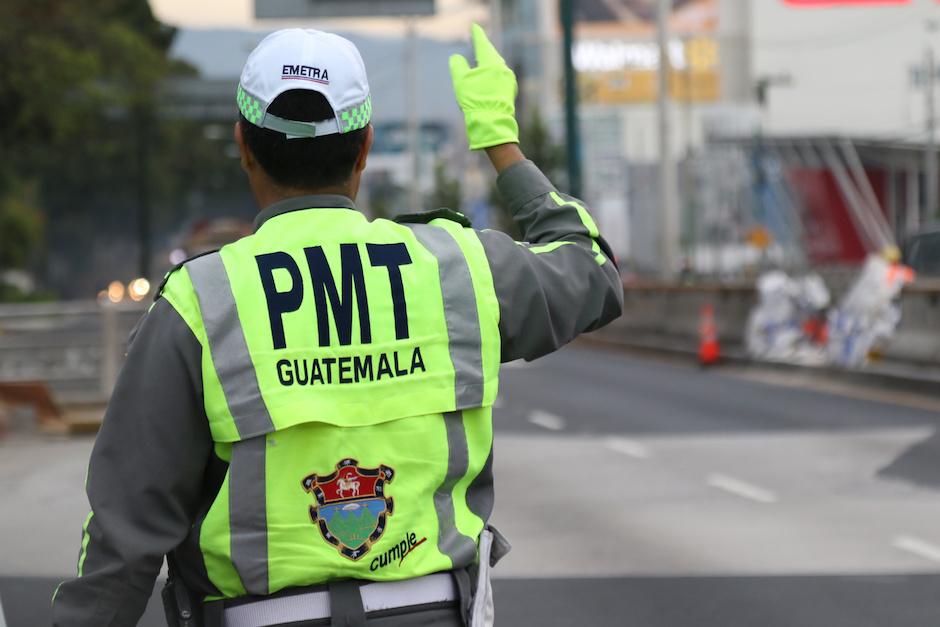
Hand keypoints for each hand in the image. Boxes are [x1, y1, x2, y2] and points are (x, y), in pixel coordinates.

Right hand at [449, 24, 518, 150]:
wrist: (491, 123)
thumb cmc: (474, 100)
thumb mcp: (460, 81)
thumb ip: (457, 65)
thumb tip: (457, 58)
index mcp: (492, 63)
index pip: (483, 44)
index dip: (477, 35)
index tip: (475, 27)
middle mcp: (503, 69)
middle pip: (492, 55)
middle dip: (485, 49)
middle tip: (480, 42)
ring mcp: (509, 81)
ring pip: (497, 68)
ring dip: (489, 64)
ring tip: (483, 62)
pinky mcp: (510, 93)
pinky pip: (500, 79)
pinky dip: (493, 76)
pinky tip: (490, 80)